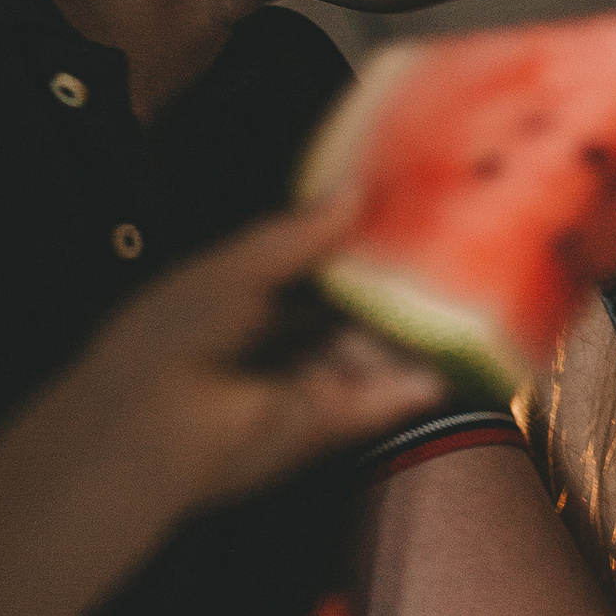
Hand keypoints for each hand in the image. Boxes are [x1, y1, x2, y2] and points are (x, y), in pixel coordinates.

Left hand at [109, 201, 436, 512]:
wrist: (155, 427)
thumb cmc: (174, 334)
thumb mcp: (236, 267)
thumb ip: (299, 234)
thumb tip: (353, 187)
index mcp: (243, 299)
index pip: (311, 267)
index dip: (352, 244)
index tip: (400, 213)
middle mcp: (275, 343)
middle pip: (347, 311)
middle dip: (391, 287)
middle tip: (445, 253)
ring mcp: (303, 384)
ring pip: (369, 352)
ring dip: (410, 333)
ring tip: (460, 299)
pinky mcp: (324, 424)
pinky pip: (378, 400)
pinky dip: (409, 386)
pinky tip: (444, 366)